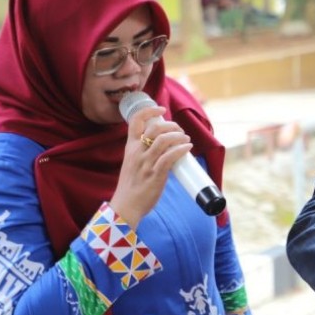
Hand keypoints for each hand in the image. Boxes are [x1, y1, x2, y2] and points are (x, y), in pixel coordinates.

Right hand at [109, 105, 191, 227]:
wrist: (126, 206)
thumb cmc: (131, 186)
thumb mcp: (133, 164)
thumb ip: (145, 153)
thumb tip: (166, 146)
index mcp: (130, 148)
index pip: (135, 122)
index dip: (148, 111)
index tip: (160, 108)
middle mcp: (137, 153)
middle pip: (155, 129)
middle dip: (171, 125)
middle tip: (180, 130)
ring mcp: (146, 163)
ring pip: (164, 140)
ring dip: (179, 136)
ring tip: (186, 138)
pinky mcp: (155, 174)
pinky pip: (170, 157)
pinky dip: (181, 149)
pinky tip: (188, 147)